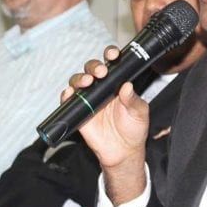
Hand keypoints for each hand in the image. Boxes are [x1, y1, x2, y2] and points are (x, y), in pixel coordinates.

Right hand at [65, 46, 149, 203]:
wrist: (123, 151)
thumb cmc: (133, 129)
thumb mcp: (139, 113)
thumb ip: (133, 100)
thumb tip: (127, 86)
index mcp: (117, 83)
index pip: (111, 63)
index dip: (110, 54)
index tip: (113, 54)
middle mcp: (101, 87)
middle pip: (91, 69)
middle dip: (94, 66)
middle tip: (101, 72)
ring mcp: (88, 98)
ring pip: (78, 81)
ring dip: (80, 78)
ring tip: (88, 82)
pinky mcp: (79, 111)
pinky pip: (68, 100)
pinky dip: (66, 95)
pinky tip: (70, 93)